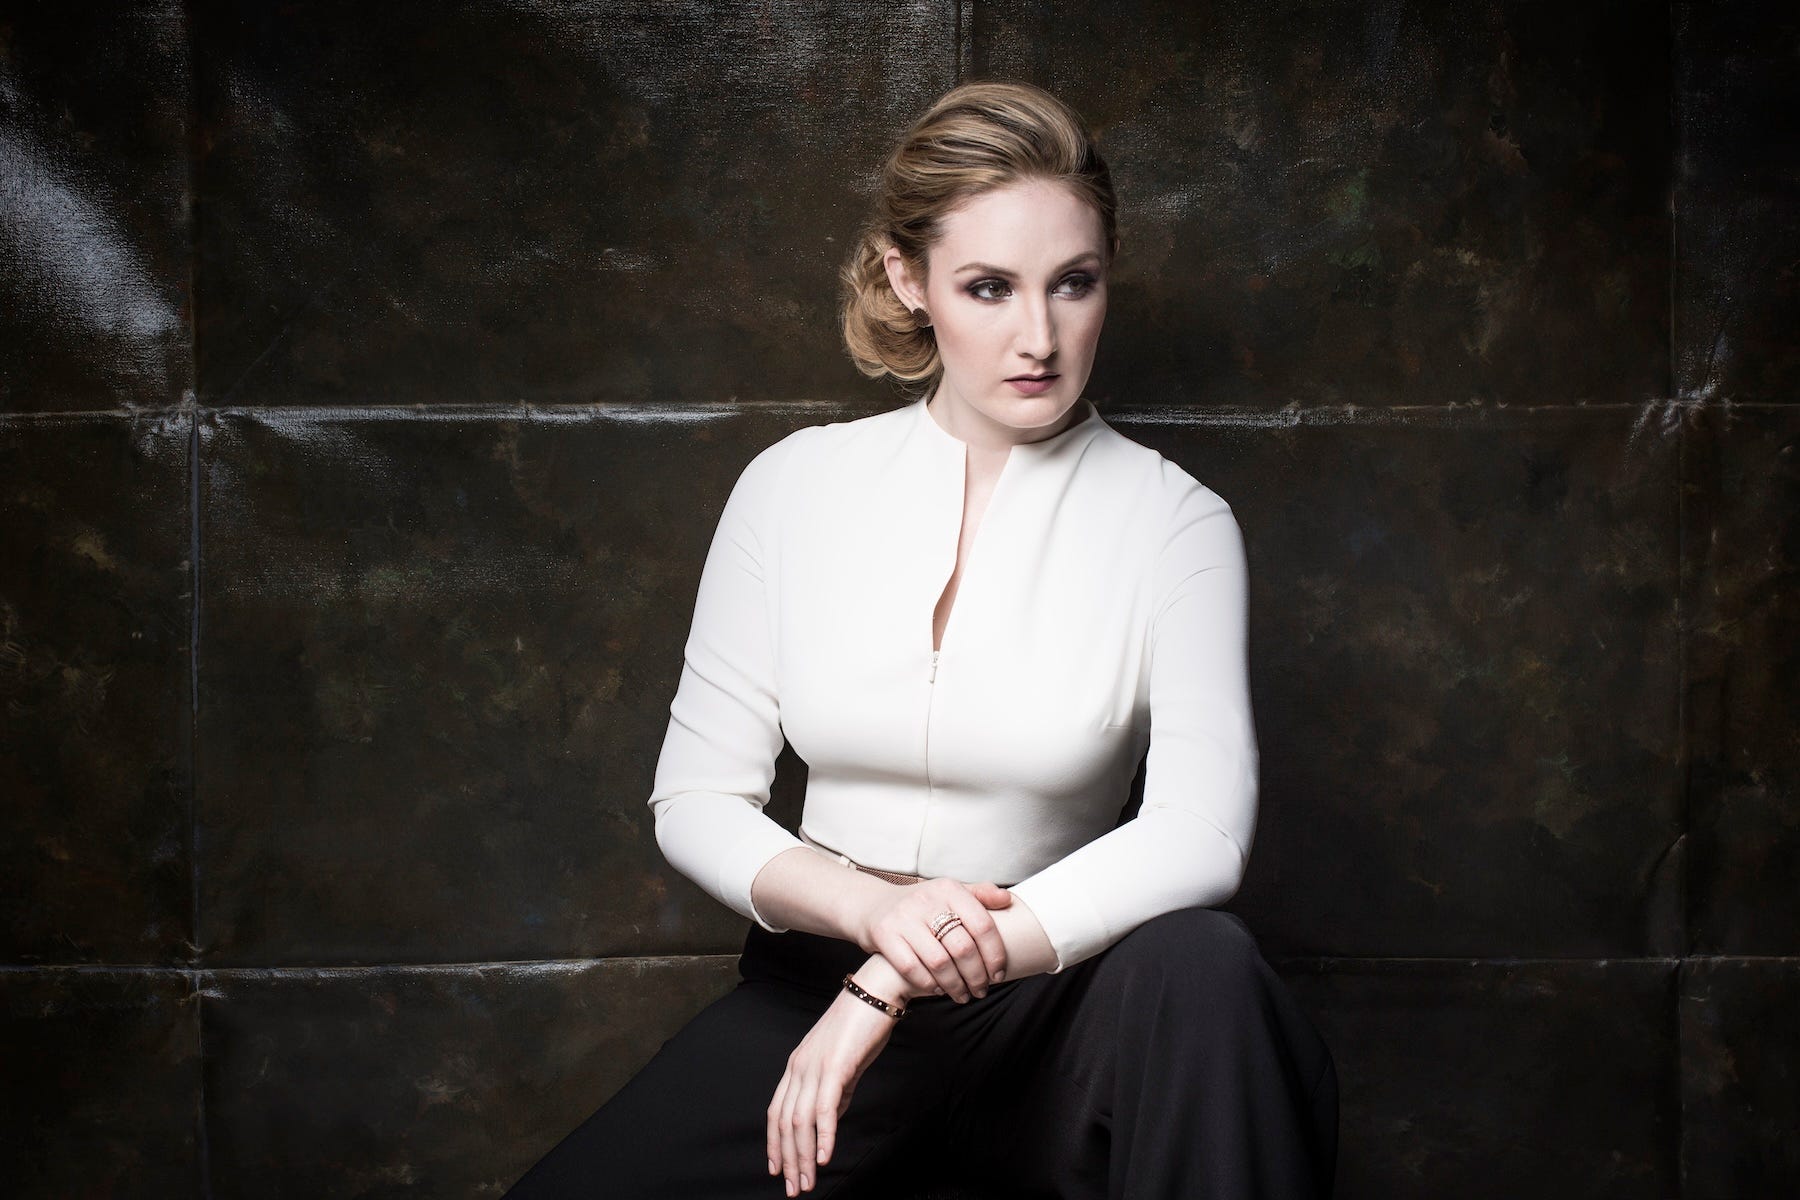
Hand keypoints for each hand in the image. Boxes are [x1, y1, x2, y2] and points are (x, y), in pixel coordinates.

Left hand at [765, 975, 901, 1195]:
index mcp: (797, 1066)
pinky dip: (823, 1136)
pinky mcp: (835, 1067)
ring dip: (803, 1157)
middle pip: (784, 1123)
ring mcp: (815, 1067)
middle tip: (794, 1189)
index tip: (778, 1170)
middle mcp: (799, 1067)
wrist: (878, 992)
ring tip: (808, 1182)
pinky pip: (824, 1108)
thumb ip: (835, 1091)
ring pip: (800, 1121)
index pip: (777, 1112)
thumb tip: (831, 1118)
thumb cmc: (863, 1026)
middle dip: (788, 1160)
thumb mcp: (843, 1064)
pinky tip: (824, 1157)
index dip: (775, 1144)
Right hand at [853, 877, 1012, 1002]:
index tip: (998, 974)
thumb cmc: (920, 904)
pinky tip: (938, 989)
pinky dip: (928, 984)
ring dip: (955, 985)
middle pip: (963, 947)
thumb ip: (979, 895)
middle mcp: (927, 900)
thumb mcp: (948, 893)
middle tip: (981, 990)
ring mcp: (903, 917)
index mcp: (949, 889)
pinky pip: (912, 968)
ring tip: (962, 995)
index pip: (982, 924)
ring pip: (939, 962)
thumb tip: (1008, 900)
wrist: (872, 905)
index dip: (995, 954)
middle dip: (976, 976)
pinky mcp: (884, 934)